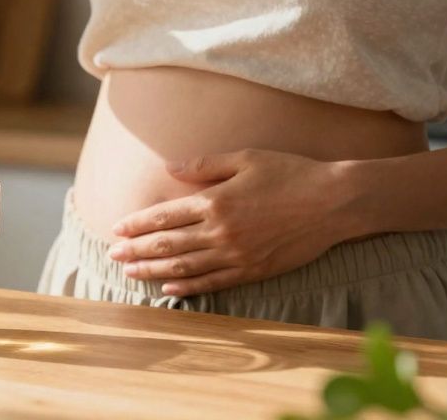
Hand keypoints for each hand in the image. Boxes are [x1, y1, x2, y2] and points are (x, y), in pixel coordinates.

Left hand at [106, 150, 358, 296]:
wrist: (334, 202)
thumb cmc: (290, 172)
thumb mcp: (245, 158)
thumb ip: (204, 164)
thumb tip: (168, 169)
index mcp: (216, 201)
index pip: (166, 215)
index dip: (138, 224)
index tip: (117, 229)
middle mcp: (222, 231)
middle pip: (169, 244)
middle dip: (137, 250)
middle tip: (112, 255)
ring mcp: (237, 254)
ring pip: (186, 267)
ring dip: (154, 271)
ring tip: (130, 273)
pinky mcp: (254, 270)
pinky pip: (214, 282)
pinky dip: (189, 287)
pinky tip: (169, 289)